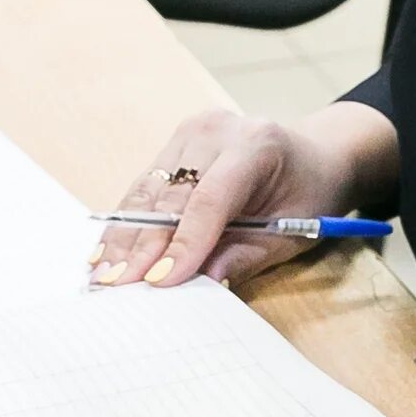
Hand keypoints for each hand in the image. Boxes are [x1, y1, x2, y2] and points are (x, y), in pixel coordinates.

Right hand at [91, 106, 386, 288]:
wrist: (314, 154)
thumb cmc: (308, 193)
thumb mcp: (292, 230)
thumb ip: (245, 255)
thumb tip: (203, 282)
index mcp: (255, 145)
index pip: (209, 199)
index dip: (182, 243)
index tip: (158, 281)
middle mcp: (215, 130)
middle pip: (170, 196)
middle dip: (141, 246)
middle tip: (116, 286)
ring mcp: (189, 133)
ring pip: (147, 192)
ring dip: (123, 238)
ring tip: (101, 275)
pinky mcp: (173, 145)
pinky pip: (145, 188)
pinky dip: (126, 224)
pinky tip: (105, 252)